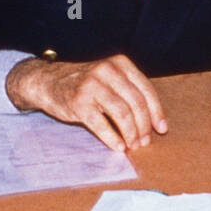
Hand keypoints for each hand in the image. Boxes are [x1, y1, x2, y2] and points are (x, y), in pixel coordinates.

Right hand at [5, 54, 167, 151]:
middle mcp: (107, 71)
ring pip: (122, 113)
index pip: (146, 89)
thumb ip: (130, 91)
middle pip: (136, 103)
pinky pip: (101, 124)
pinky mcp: (78, 102)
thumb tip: (154, 122)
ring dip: (130, 133)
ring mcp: (91, 86)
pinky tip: (118, 146)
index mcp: (120, 64)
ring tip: (132, 145)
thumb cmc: (86, 84)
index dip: (156, 112)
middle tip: (144, 141)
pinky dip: (113, 138)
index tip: (161, 129)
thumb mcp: (110, 77)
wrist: (49, 82)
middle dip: (144, 126)